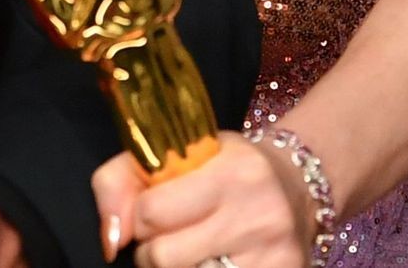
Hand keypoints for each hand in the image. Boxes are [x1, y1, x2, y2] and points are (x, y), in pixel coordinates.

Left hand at [92, 132, 312, 267]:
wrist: (297, 188)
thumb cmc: (222, 166)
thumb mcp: (173, 151)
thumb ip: (120, 181)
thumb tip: (110, 241)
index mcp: (231, 172)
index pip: (152, 212)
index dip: (137, 217)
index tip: (147, 213)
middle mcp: (258, 214)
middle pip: (164, 257)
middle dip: (151, 251)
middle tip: (164, 238)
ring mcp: (274, 256)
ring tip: (186, 253)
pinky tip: (210, 263)